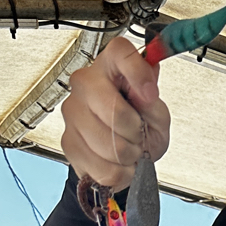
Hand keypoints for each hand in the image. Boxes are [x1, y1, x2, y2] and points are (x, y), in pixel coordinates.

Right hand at [60, 36, 170, 189]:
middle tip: (138, 134)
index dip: (138, 72)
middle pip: (114, 110)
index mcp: (111, 67)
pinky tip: (117, 162)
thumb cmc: (141, 127)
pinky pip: (101, 166)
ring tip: (128, 149)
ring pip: (108, 145)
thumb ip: (153, 102)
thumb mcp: (157, 114)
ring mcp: (72, 112)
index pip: (120, 52)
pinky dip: (118, 173)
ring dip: (127, 155)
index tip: (150, 94)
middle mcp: (85, 83)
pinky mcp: (68, 141)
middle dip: (134, 132)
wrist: (126, 156)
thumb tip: (146, 92)